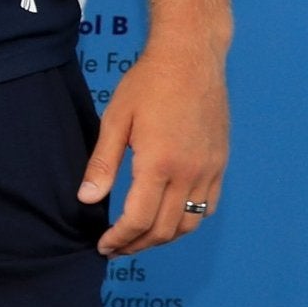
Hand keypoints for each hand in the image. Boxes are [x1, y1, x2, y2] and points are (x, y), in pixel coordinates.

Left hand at [76, 43, 229, 255]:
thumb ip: (102, 163)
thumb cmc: (148, 83)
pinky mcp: (220, 164)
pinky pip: (207, 206)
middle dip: (137, 245)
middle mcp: (190, 173)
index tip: (103, 246)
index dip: (120, 239)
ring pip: (189, 223)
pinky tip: (168, 217)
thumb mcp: (116, 119)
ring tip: (138, 238)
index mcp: (159, 163)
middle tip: (115, 247)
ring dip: (163, 238)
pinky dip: (187, 221)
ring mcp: (210, 170)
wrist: (191, 58)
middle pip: (165, 229)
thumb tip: (87, 199)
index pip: (139, 220)